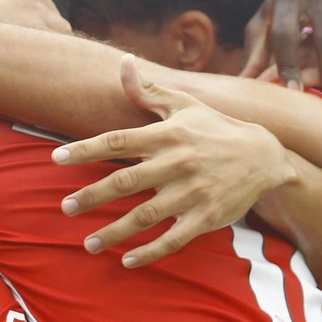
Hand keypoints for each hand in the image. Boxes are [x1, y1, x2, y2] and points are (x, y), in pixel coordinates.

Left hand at [52, 54, 294, 266]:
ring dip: (114, 232)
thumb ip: (148, 90)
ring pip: (146, 216)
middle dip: (92, 196)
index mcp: (168, 135)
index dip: (86, 149)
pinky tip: (126, 260)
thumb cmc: (215, 128)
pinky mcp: (206, 217)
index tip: (57, 158)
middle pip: (126, 181)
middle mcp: (177, 163)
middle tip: (65, 207)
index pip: (119, 140)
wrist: (265, 156)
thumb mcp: (184, 105)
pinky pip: (173, 239)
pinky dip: (150, 252)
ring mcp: (192, 193)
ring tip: (87, 244)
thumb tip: (123, 61)